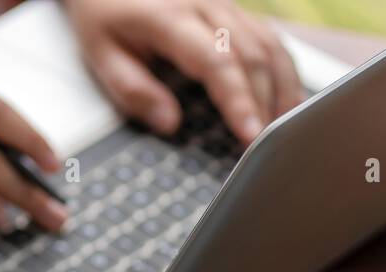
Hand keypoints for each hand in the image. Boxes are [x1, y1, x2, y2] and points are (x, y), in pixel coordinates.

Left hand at [65, 0, 303, 142]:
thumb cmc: (103, 16)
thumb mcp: (101, 56)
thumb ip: (133, 90)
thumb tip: (170, 124)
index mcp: (170, 17)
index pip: (216, 61)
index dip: (237, 99)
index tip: (249, 133)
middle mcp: (206, 4)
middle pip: (252, 53)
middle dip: (265, 101)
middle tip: (268, 144)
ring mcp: (224, 3)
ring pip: (268, 43)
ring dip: (282, 86)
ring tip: (284, 127)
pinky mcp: (232, 8)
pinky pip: (267, 36)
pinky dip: (281, 68)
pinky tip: (285, 96)